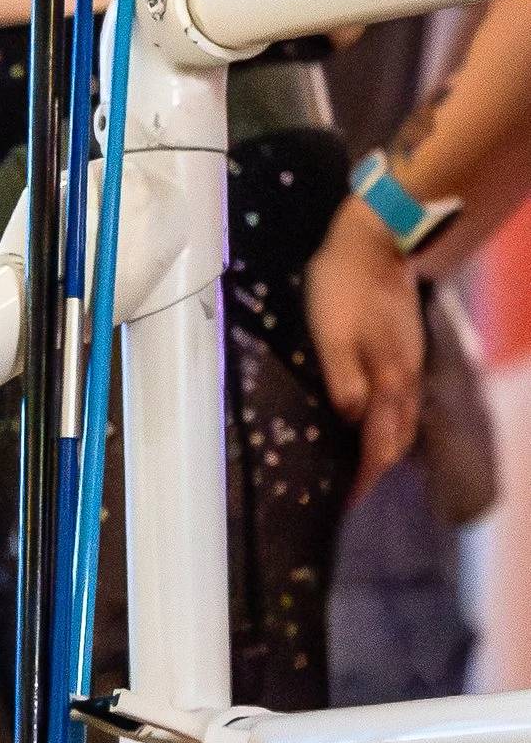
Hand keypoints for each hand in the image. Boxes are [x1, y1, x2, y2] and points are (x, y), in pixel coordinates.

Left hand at [307, 193, 425, 491]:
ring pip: (404, 420)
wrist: (377, 241)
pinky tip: (377, 419)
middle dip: (378, 469)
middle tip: (354, 490)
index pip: (380, 444)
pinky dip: (392, 421)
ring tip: (365, 464)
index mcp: (388, 380)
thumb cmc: (344, 286)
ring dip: (387, 446)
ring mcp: (410, 362)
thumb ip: (343, 378)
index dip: (366, 476)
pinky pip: (403, 399)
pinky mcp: (406, 348)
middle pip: (398, 438)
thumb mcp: (332, 333)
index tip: (349, 501)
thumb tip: (351, 419)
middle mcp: (406, 378)